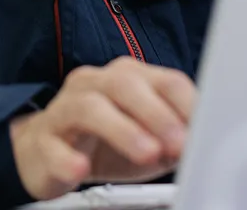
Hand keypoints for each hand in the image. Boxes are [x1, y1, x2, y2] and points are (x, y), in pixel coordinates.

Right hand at [9, 57, 196, 201]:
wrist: (45, 152)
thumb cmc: (103, 142)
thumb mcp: (147, 138)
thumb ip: (172, 136)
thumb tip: (198, 142)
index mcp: (127, 78)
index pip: (163, 79)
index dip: (186, 105)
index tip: (204, 130)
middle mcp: (95, 84)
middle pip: (125, 84)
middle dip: (156, 113)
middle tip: (178, 143)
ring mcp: (65, 108)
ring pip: (89, 107)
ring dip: (122, 130)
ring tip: (146, 155)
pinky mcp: (43, 139)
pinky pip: (53, 144)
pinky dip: (68, 158)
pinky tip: (82, 168)